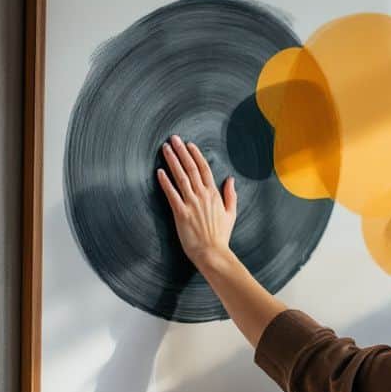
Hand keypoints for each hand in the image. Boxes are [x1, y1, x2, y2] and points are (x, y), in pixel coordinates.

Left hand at [156, 134, 237, 269]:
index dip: (195, 155)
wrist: (213, 252)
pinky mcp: (181, 213)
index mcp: (214, 194)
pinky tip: (159, 172)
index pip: (204, 169)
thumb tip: (230, 179)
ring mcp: (192, 203)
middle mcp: (203, 195)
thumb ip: (230, 195)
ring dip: (172, 161)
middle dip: (181, 152)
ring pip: (181, 177)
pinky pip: (172, 194)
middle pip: (191, 168)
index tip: (188, 144)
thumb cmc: (221, 236)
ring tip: (165, 149)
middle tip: (173, 139)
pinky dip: (165, 182)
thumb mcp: (231, 213)